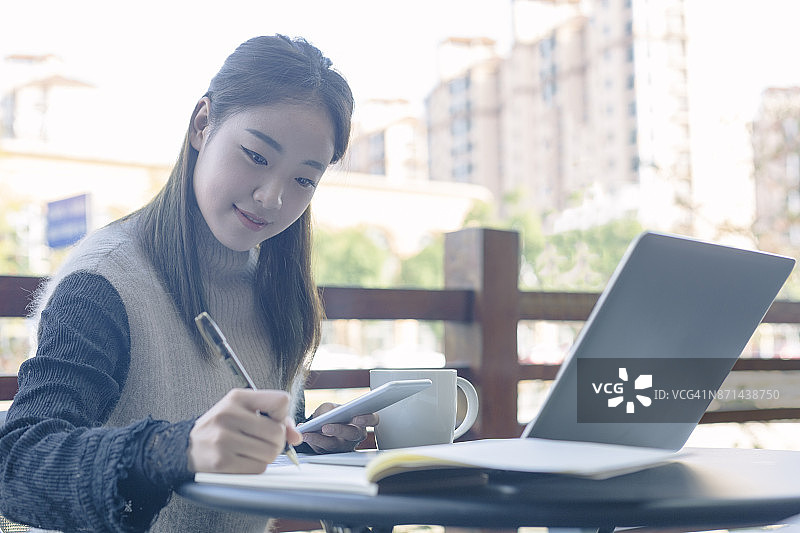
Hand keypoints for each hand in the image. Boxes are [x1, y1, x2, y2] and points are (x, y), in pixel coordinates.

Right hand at [187, 389, 302, 472]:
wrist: (185, 446)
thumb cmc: (221, 427)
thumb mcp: (243, 412)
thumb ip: (276, 419)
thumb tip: (296, 437)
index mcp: (237, 398)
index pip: (281, 400)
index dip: (282, 415)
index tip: (272, 420)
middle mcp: (229, 415)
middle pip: (278, 432)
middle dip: (277, 441)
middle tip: (263, 441)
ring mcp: (223, 439)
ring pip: (270, 452)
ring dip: (267, 456)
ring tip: (252, 451)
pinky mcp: (221, 462)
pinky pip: (258, 468)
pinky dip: (256, 467)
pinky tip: (243, 460)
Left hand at [302, 402, 378, 453]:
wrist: (320, 424)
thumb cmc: (330, 413)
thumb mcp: (329, 407)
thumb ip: (329, 409)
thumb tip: (325, 416)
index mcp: (361, 421)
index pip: (373, 420)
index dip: (367, 419)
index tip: (357, 418)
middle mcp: (355, 435)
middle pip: (353, 434)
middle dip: (339, 430)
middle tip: (326, 427)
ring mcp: (344, 446)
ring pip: (335, 445)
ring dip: (320, 438)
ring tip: (309, 432)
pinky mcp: (331, 453)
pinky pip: (322, 449)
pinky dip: (312, 441)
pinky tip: (305, 434)